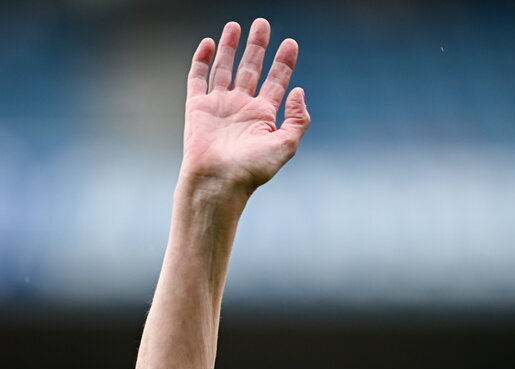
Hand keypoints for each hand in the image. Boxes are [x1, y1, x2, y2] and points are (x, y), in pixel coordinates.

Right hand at [181, 19, 309, 195]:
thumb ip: (298, 119)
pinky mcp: (197, 107)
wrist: (218, 181)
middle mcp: (242, 108)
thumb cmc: (251, 170)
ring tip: (235, 25)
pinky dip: (202, 60)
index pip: (276, 83)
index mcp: (263, 117)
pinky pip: (198, 78)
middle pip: (251, 69)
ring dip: (230, 47)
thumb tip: (299, 92)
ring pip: (225, 68)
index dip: (284, 63)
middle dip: (257, 46)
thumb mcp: (285, 145)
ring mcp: (219, 106)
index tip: (290, 44)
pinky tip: (210, 43)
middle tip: (263, 24)